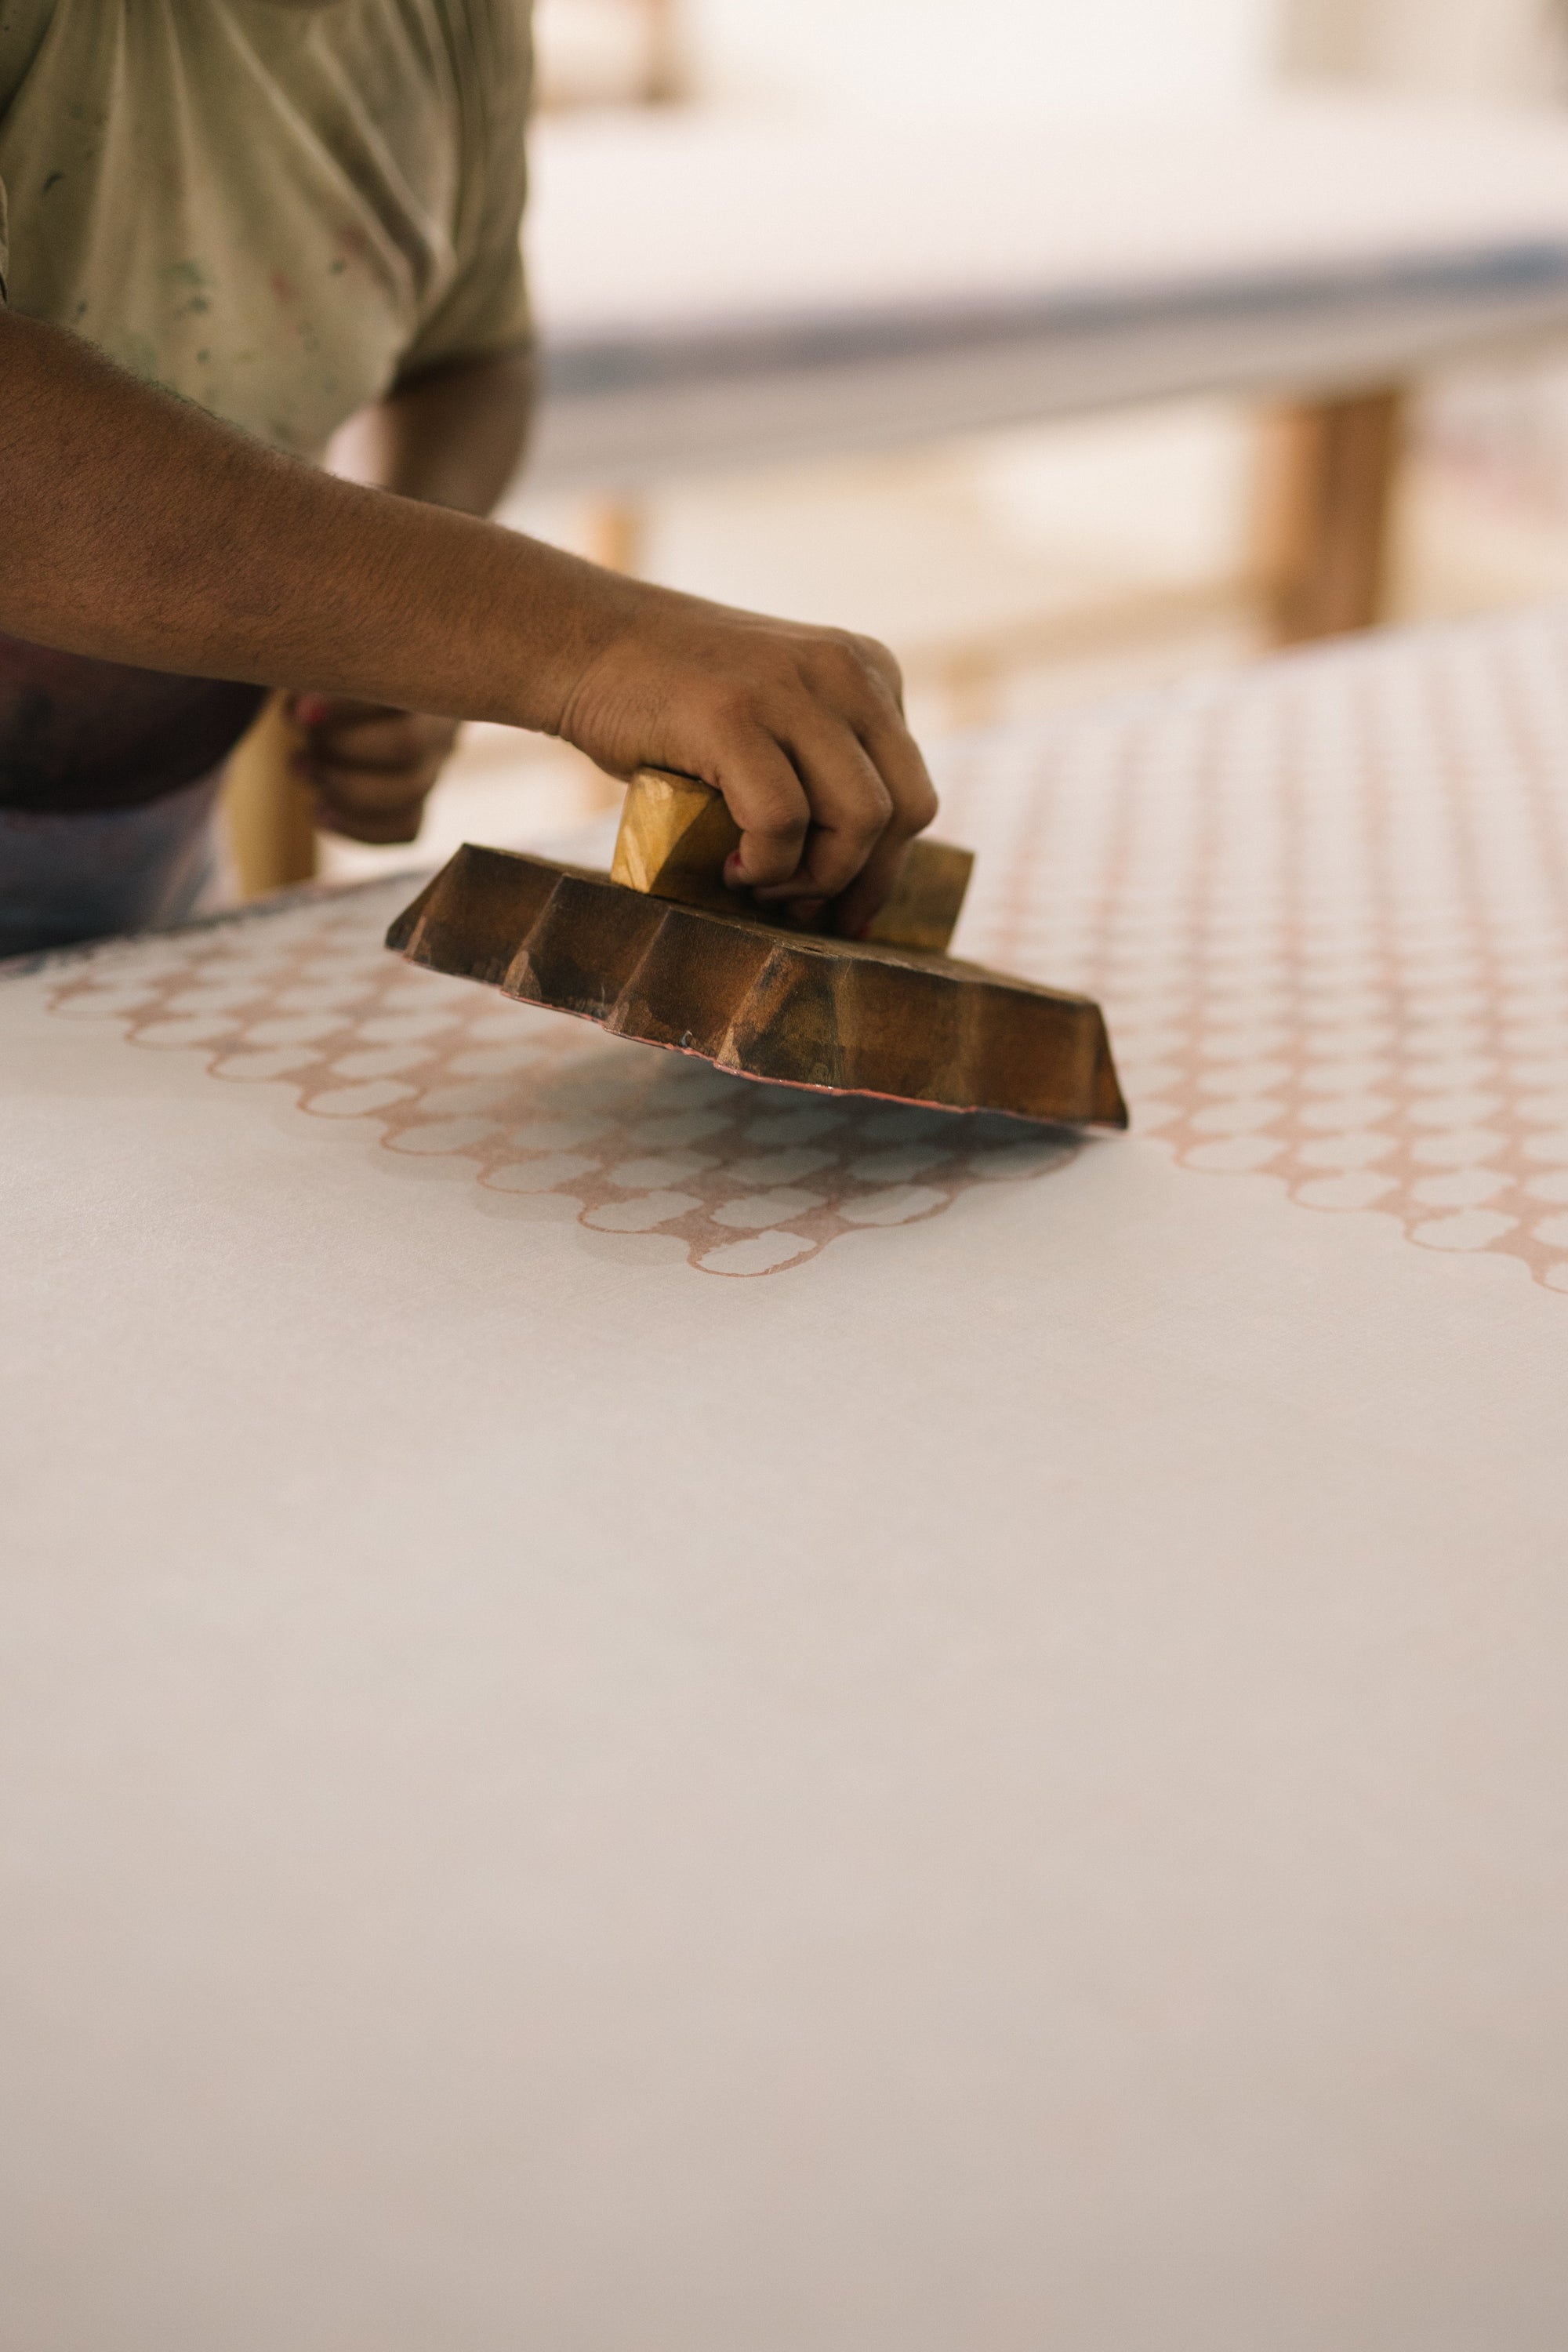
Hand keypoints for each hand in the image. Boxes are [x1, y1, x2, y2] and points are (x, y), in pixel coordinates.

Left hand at [288, 694, 458, 843]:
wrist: (379, 702)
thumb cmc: (348, 680)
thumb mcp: (333, 668)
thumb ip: (317, 678)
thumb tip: (299, 714)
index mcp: (420, 683)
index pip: (394, 694)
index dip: (345, 708)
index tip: (300, 713)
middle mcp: (438, 727)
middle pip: (408, 748)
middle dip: (343, 752)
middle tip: (301, 752)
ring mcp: (433, 769)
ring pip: (411, 794)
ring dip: (347, 792)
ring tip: (303, 774)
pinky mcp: (420, 802)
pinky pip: (407, 828)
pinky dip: (359, 828)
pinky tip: (319, 814)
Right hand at [552, 584, 937, 937]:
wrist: (586, 644)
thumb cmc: (675, 705)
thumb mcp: (778, 719)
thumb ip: (827, 769)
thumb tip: (861, 888)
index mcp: (869, 673)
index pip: (915, 793)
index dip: (883, 870)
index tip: (840, 912)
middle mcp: (844, 672)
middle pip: (905, 810)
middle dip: (859, 881)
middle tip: (799, 908)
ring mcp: (790, 688)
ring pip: (860, 820)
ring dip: (813, 877)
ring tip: (756, 881)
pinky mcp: (733, 714)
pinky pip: (784, 821)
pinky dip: (763, 864)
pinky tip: (728, 865)